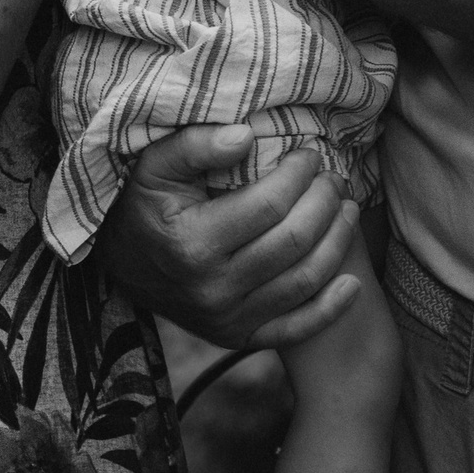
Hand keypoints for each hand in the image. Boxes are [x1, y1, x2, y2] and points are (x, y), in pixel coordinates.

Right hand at [91, 126, 362, 349]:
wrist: (120, 265)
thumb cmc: (143, 205)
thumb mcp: (154, 166)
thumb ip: (195, 145)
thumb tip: (247, 135)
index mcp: (193, 244)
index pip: (269, 205)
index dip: (299, 176)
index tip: (308, 155)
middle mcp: (213, 289)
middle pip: (294, 242)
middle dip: (325, 203)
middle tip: (333, 179)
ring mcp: (228, 319)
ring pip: (304, 281)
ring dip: (337, 242)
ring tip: (346, 209)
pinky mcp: (237, 337)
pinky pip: (296, 329)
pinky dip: (331, 308)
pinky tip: (353, 282)